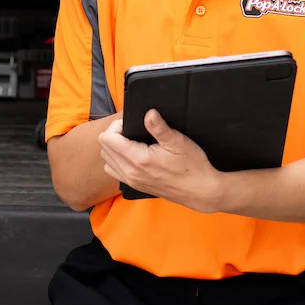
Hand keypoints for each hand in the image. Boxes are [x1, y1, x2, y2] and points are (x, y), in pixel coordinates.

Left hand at [99, 111, 224, 212]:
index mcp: (138, 159)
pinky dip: (117, 160)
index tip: (132, 123)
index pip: (108, 138)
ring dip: (114, 148)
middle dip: (114, 134)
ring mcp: (131, 181)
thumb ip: (159, 127)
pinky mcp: (135, 186)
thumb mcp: (178, 142)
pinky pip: (114, 171)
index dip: (117, 126)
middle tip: (133, 130)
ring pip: (107, 160)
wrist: (200, 191)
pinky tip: (132, 155)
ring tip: (132, 142)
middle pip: (104, 148)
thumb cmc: (192, 166)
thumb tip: (148, 113)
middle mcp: (130, 172)